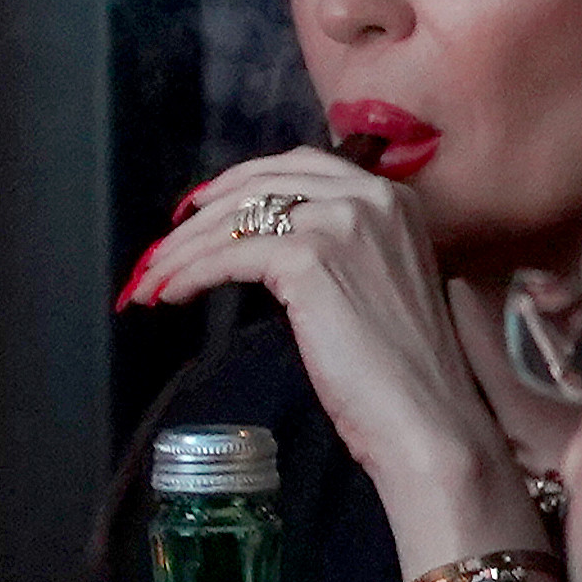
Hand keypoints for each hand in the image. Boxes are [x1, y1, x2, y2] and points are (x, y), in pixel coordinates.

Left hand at [120, 151, 542, 565]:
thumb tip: (267, 240)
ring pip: (236, 219)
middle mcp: (371, 198)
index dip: (241, 183)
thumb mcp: (380, 282)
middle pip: (259, 185)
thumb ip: (343, 247)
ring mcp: (342, 224)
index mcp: (394, 198)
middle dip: (200, 216)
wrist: (428, 415)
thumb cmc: (407, 369)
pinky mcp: (310, 260)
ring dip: (183, 249)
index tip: (202, 207)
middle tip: (163, 246)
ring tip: (152, 279)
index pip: (300, 166)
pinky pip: (228, 257)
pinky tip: (169, 295)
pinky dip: (189, 274)